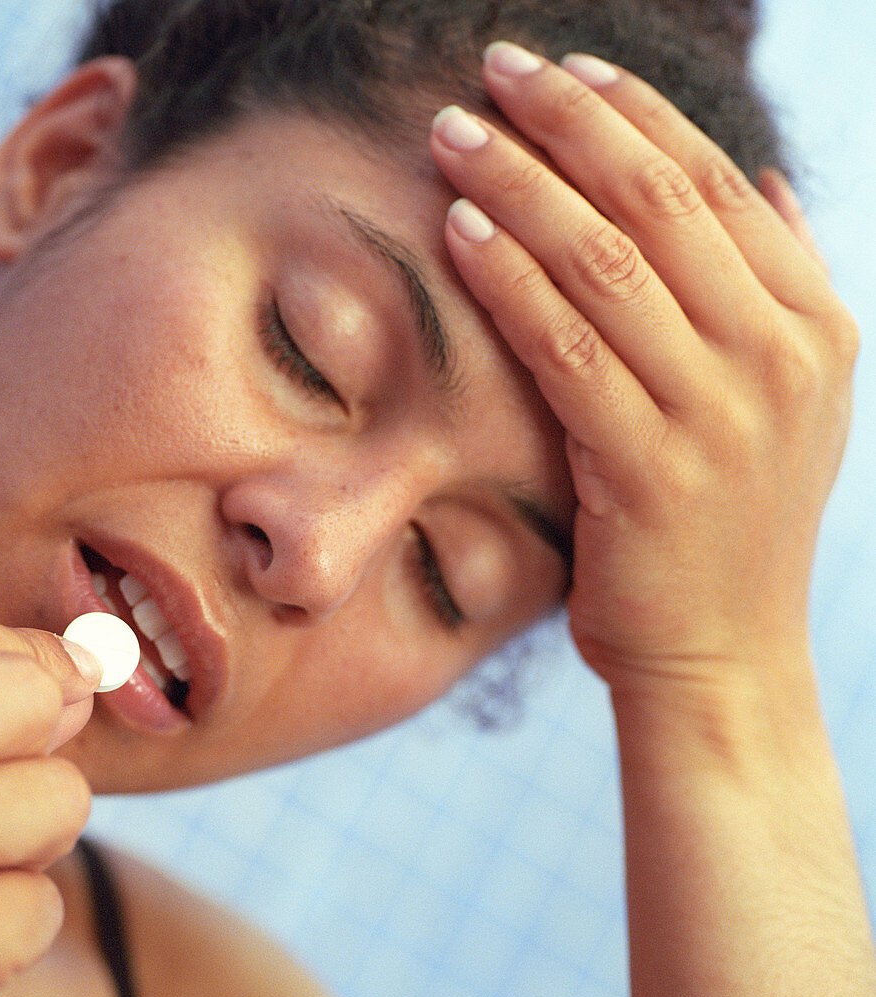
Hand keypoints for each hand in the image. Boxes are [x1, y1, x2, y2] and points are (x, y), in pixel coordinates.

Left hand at [430, 46, 857, 699]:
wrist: (720, 655)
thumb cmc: (722, 529)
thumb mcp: (779, 405)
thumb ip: (771, 289)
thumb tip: (756, 182)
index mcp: (812, 324)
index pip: (714, 183)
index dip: (631, 114)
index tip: (558, 71)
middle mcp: (779, 355)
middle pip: (659, 201)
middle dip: (566, 123)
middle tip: (491, 71)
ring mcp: (723, 412)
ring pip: (608, 262)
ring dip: (522, 184)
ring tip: (452, 134)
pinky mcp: (652, 468)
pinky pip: (567, 348)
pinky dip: (511, 281)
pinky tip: (459, 229)